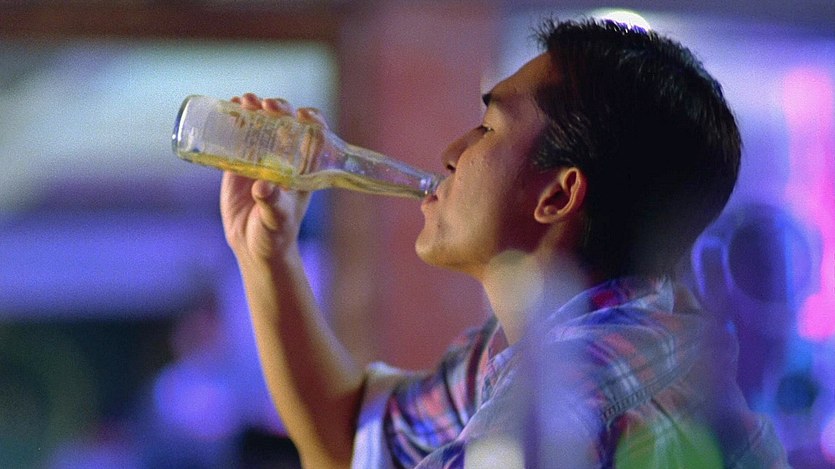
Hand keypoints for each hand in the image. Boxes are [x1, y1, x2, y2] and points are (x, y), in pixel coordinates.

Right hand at [220, 93, 327, 264]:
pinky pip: (238, 137)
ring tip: (244, 100)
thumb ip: (272, 204)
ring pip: (262, 125)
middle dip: (279, 108)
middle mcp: (285, 159)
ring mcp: (262, 159)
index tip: (302, 114)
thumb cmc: (275, 235)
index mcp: (304, 169)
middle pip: (286, 124)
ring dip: (255, 108)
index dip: (311, 120)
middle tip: (266, 105)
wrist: (253, 247)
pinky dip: (234, 120)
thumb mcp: (276, 219)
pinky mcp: (240, 164)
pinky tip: (228, 107)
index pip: (314, 136)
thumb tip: (263, 187)